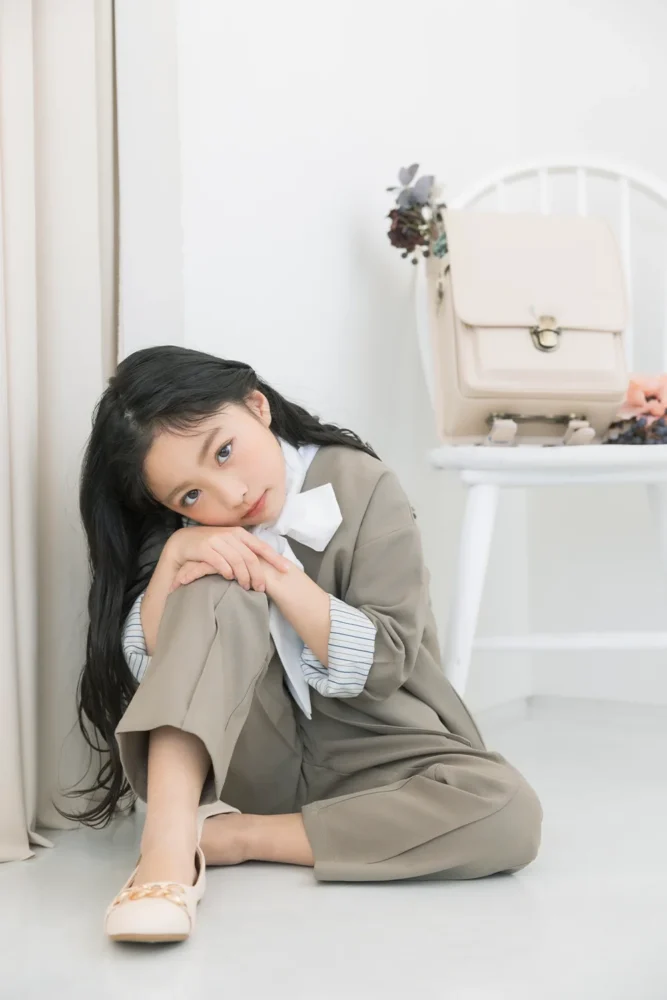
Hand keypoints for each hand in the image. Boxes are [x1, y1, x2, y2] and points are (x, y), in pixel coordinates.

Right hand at [166, 525, 290, 592]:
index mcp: (240, 534)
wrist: (184, 541)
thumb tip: (264, 564)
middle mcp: (231, 535)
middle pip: (251, 557)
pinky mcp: (204, 548)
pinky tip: (229, 578)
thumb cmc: (210, 545)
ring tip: (246, 587)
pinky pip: (220, 561)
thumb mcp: (230, 544)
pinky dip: (227, 571)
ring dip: (243, 576)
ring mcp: (217, 540)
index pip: (262, 547)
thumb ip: (244, 550)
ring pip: (237, 560)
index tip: (286, 570)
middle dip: (258, 574)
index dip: (275, 559)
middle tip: (261, 588)